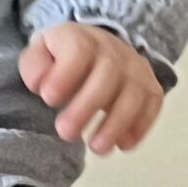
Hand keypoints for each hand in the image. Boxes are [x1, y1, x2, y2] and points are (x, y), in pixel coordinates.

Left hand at [19, 24, 162, 152]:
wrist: (96, 49)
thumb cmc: (62, 58)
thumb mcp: (40, 54)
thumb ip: (35, 66)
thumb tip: (41, 85)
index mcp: (81, 39)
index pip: (78, 50)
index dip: (65, 75)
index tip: (49, 98)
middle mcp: (113, 50)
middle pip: (106, 75)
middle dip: (86, 108)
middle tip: (65, 133)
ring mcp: (135, 69)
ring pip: (133, 94)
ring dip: (115, 124)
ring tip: (97, 148)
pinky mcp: (150, 87)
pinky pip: (152, 105)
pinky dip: (140, 127)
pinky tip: (123, 145)